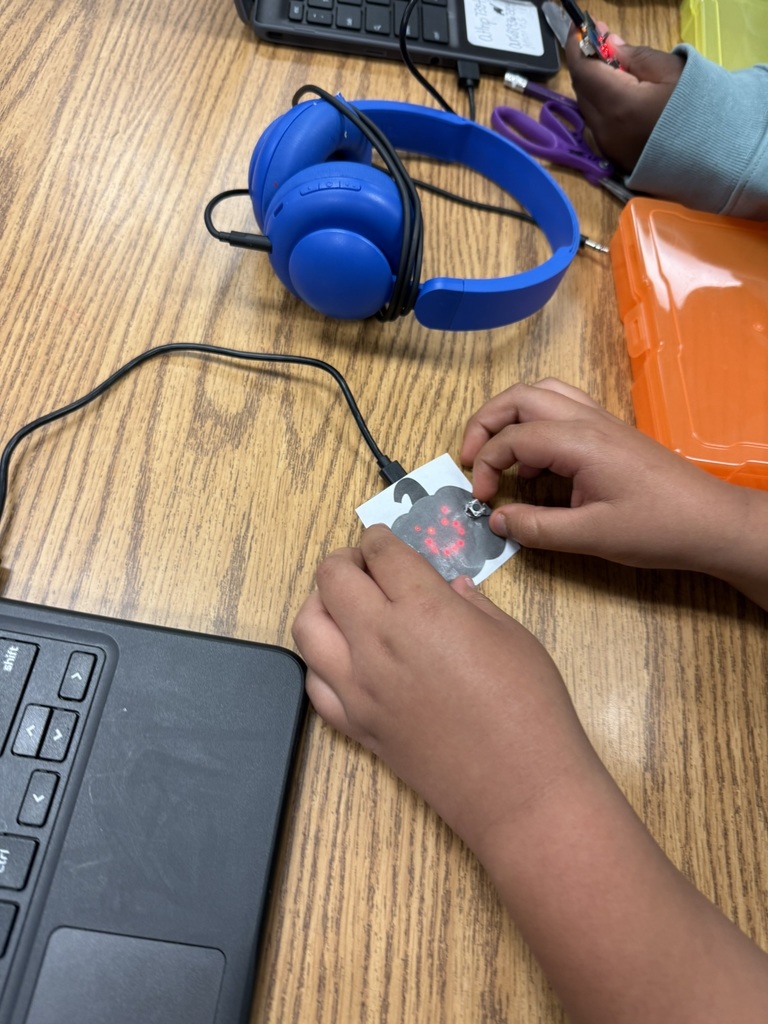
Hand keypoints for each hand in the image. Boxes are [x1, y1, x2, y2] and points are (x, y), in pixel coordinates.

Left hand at [292, 524, 597, 859]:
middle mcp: (378, 641)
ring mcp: (358, 686)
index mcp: (423, 609)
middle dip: (345, 561)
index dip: (379, 539)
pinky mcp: (355, 725)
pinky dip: (321, 660)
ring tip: (347, 605)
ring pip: (306, 626)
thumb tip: (449, 589)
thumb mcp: (512, 636)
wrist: (520, 791)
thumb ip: (470, 604)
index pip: (380, 553)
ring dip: (321, 604)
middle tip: (366, 566)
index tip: (383, 541)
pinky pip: (314, 682)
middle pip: (331, 578)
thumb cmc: (530, 708)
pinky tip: (346, 657)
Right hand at [460, 379, 747, 574]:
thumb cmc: (658, 527)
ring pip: (541, 394)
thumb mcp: (591, 536)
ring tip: (496, 454)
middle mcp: (587, 420)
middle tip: (469, 459)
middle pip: (519, 397)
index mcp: (579, 441)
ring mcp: (600, 421)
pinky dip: (535, 424)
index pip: (512, 438)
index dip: (486, 467)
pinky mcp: (609, 432)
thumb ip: (537, 528)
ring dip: (510, 417)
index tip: (483, 500)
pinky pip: (561, 408)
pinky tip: (535, 465)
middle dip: (485, 424)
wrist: (711, 521)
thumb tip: (496, 520)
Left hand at [564, 25, 683, 172]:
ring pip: (588, 107)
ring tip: (613, 67)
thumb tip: (609, 45)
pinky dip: (601, 104)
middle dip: (586, 64)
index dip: (578, 47)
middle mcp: (605, 129)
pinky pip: (598, 124)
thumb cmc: (696, 107)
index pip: (583, 71)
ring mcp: (607, 146)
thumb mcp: (670, 70)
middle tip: (601, 43)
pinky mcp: (613, 156)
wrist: (712, 152)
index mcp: (619, 105)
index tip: (581, 28)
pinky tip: (618, 93)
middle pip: (582, 90)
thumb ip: (633, 56)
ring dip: (594, 85)